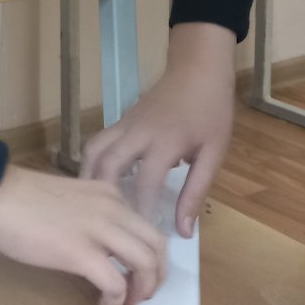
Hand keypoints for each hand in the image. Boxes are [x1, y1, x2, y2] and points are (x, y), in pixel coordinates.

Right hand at [0, 164, 167, 304]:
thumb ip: (91, 214)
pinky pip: (115, 282)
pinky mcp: (81, 253)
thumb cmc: (21, 197)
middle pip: (157, 245)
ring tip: (127, 302)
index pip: (146, 225)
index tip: (136, 271)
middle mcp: (113, 209)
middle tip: (142, 292)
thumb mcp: (72, 198)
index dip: (149, 254)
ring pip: (145, 263)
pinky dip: (116, 299)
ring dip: (142, 289)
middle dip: (157, 275)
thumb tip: (97, 243)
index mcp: (110, 195)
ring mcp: (99, 231)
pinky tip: (104, 303)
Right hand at [80, 22, 236, 235]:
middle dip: (104, 196)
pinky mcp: (120, 120)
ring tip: (93, 205)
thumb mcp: (213, 153)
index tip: (140, 235)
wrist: (198, 70)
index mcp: (166, 141)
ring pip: (94, 150)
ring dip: (90, 178)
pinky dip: (92, 163)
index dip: (141, 211)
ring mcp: (125, 124)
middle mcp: (138, 132)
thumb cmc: (211, 113)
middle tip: (107, 223)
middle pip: (108, 164)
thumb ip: (196, 191)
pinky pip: (97, 143)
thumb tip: (184, 230)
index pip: (145, 181)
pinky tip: (98, 182)